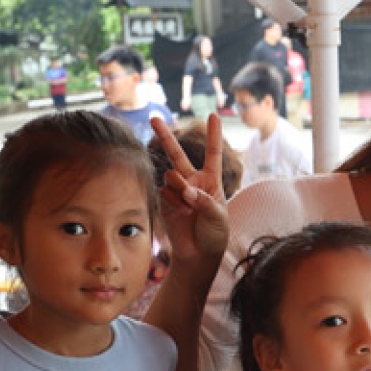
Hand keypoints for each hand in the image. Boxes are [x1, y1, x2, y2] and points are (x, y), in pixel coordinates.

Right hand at [152, 112, 228, 263]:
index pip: (212, 154)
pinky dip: (172, 200)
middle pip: (177, 154)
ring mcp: (176, 191)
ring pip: (171, 175)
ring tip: (187, 201)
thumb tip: (186, 189)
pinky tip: (179, 212)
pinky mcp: (164, 202)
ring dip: (179, 185)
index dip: (213, 135)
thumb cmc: (214, 234)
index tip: (214, 115)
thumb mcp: (217, 216)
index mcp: (211, 181)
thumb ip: (203, 200)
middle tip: (153, 118)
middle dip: (165, 136)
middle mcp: (192, 182)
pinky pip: (164, 192)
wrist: (198, 254)